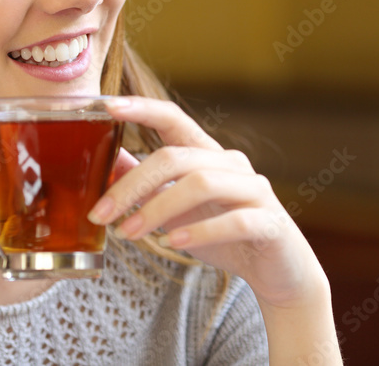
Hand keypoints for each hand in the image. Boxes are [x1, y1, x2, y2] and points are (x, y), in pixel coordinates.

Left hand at [90, 97, 327, 309]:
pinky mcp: (270, 223)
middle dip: (132, 185)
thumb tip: (106, 160)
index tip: (107, 106)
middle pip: (176, 158)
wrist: (279, 271)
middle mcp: (232, 164)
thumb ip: (147, 183)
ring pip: (201, 184)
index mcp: (208, 155)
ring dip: (157, 209)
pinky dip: (200, 231)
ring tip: (127, 234)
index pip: (174, 118)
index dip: (142, 108)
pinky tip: (173, 243)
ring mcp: (254, 191)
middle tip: (100, 214)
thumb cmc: (224, 234)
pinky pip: (234, 221)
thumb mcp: (177, 207)